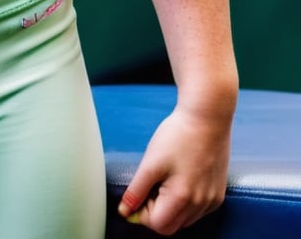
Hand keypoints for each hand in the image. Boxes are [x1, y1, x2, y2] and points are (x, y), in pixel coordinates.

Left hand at [118, 105, 230, 233]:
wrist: (207, 116)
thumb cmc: (178, 135)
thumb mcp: (151, 162)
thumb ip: (136, 190)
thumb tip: (125, 211)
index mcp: (183, 198)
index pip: (157, 225)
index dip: (143, 212)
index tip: (139, 192)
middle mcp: (201, 204)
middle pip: (172, 226)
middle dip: (156, 212)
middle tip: (151, 185)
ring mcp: (212, 200)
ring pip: (185, 219)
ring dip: (171, 208)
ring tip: (167, 178)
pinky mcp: (219, 193)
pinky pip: (199, 210)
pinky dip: (187, 203)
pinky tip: (182, 179)